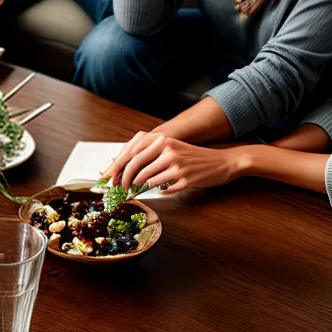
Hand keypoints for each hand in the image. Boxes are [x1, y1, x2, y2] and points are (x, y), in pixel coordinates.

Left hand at [106, 130, 240, 192]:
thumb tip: (127, 167)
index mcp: (163, 140)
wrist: (221, 162)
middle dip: (125, 180)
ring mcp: (176, 166)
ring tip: (138, 189)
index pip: (132, 153)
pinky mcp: (184, 180)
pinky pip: (163, 189)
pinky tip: (161, 189)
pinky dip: (159, 191)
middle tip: (122, 188)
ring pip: (147, 180)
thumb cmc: (193, 157)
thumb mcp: (172, 148)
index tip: (110, 178)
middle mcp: (168, 150)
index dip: (118, 167)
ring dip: (140, 187)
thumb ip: (152, 154)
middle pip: (136, 167)